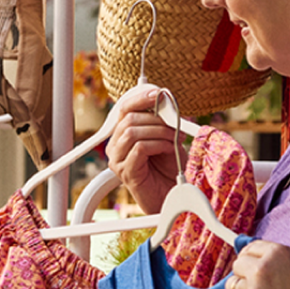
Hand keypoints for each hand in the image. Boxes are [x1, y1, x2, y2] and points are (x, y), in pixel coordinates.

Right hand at [105, 82, 182, 208]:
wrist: (172, 195)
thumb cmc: (169, 169)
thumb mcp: (167, 138)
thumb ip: (161, 122)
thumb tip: (163, 102)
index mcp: (122, 136)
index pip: (123, 109)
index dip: (139, 98)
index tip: (157, 93)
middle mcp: (115, 147)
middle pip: (127, 119)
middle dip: (155, 118)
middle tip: (174, 124)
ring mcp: (117, 160)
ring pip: (131, 132)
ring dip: (158, 132)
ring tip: (173, 138)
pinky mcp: (125, 172)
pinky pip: (139, 148)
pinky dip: (158, 145)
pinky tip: (168, 149)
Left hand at [227, 240, 289, 288]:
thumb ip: (280, 264)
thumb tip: (256, 263)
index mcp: (279, 255)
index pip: (249, 249)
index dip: (254, 259)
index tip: (256, 267)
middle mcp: (262, 271)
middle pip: (238, 266)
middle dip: (247, 275)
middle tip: (264, 288)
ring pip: (233, 287)